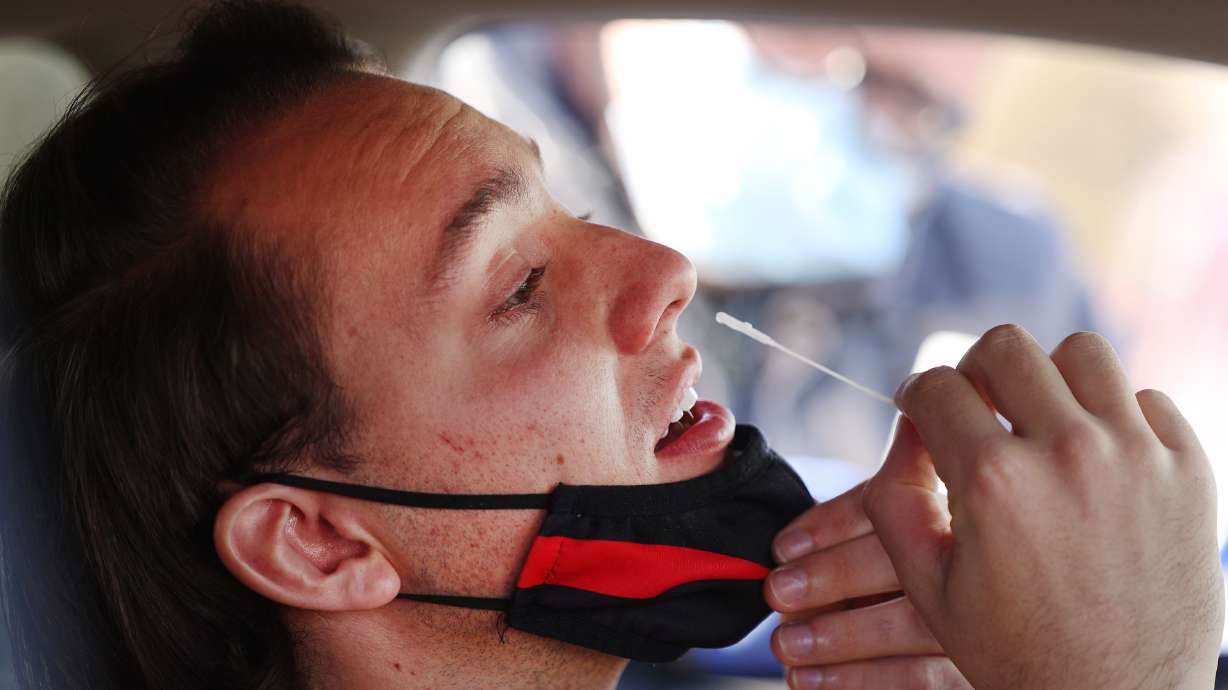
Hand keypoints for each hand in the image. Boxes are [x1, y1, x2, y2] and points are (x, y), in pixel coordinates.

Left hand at [766, 481, 970, 688]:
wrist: (985, 652)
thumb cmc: (899, 578)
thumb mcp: (883, 540)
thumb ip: (852, 531)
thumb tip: (787, 553)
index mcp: (947, 510)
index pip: (894, 505)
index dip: (834, 524)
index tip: (783, 549)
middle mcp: (980, 558)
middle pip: (908, 562)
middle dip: (833, 576)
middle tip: (779, 592)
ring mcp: (989, 620)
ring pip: (914, 625)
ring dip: (840, 636)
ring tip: (787, 644)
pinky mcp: (979, 674)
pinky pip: (924, 679)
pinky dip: (864, 680)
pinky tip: (814, 680)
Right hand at [864, 325, 1222, 689]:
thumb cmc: (1018, 650)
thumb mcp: (929, 585)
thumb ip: (895, 498)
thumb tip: (904, 429)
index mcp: (994, 482)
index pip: (937, 387)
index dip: (914, 395)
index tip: (919, 410)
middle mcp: (1068, 454)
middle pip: (1006, 347)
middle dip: (974, 371)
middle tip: (974, 405)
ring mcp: (1136, 457)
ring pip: (1082, 354)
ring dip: (1048, 378)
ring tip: (1039, 418)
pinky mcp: (1189, 471)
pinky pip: (1147, 398)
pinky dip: (1114, 416)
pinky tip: (1096, 455)